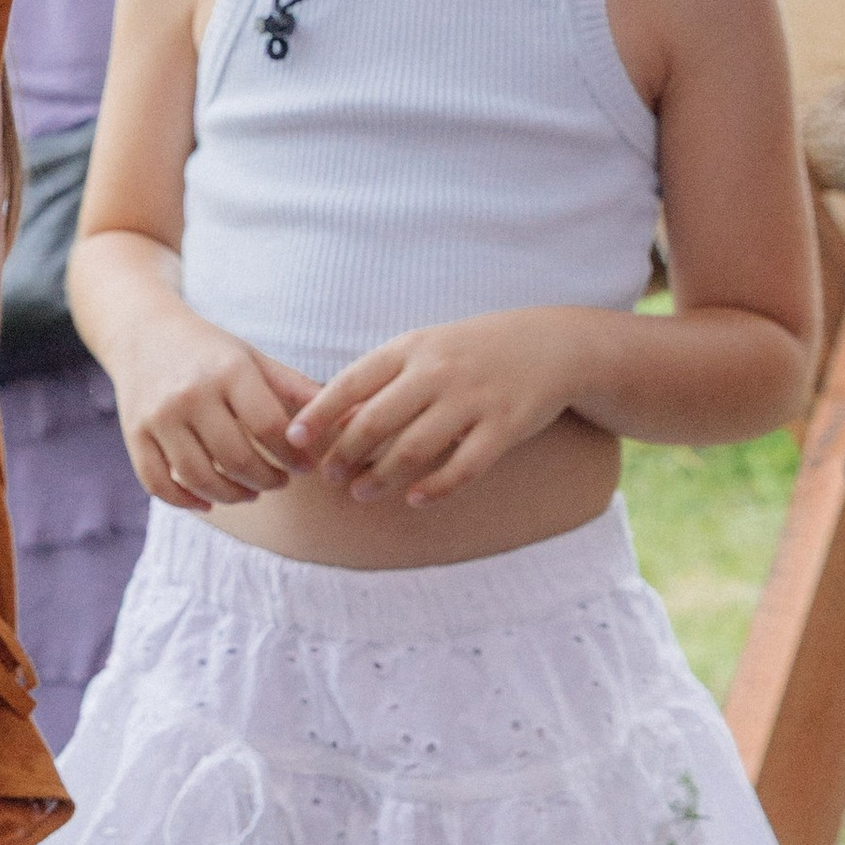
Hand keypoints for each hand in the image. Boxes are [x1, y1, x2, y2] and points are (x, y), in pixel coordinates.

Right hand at [113, 306, 319, 509]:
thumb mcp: (253, 359)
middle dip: (266, 481)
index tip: (305, 466)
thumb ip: (296, 389)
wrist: (142, 330)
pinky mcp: (134, 434)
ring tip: (249, 492)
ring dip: (232, 495)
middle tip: (279, 482)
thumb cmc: (209, 350)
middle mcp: (191, 394)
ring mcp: (159, 417)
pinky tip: (209, 501)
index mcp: (228, 371)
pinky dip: (186, 500)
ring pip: (200, 477)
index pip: (270, 428)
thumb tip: (351, 415)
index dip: (293, 456)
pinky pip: (159, 483)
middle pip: (237, 459)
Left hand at [288, 310, 580, 505]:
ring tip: (359, 493)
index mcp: (411, 348)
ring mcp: (474, 399)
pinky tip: (414, 499)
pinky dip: (435, 488)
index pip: (352, 382)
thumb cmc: (470, 352)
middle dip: (344, 454)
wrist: (552, 345)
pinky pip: (463, 467)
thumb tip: (328, 421)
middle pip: (376, 421)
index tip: (293, 441)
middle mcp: (439, 372)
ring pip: (413, 449)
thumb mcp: (423, 351)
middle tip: (327, 477)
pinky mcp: (505, 427)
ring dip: (380, 478)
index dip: (318, 414)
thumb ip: (379, 381)